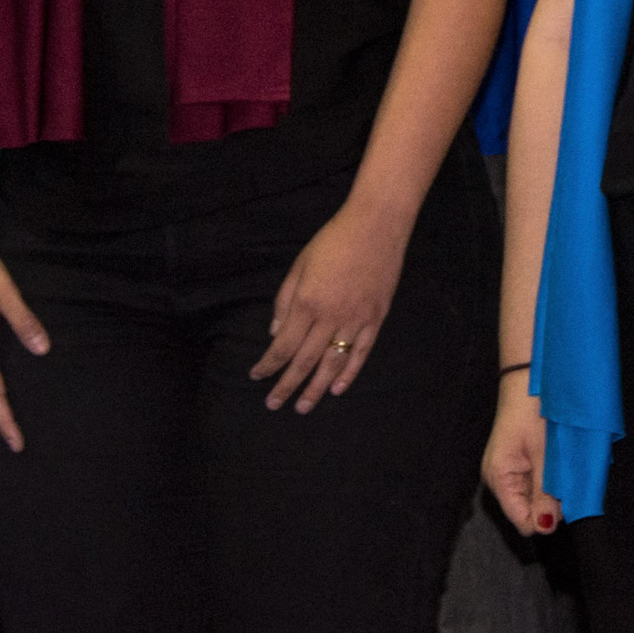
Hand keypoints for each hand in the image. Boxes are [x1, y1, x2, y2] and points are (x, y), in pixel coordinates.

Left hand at [250, 199, 411, 412]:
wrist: (377, 225)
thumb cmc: (333, 241)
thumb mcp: (299, 266)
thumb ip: (285, 301)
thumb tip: (277, 334)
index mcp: (306, 302)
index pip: (283, 345)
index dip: (268, 364)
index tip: (256, 377)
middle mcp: (330, 316)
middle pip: (305, 360)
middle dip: (287, 385)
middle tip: (274, 405)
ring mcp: (356, 319)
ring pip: (333, 362)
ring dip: (316, 387)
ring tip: (304, 407)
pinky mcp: (376, 317)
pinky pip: (361, 352)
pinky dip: (350, 372)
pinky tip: (338, 389)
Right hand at [484, 380, 561, 535]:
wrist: (528, 380)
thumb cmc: (532, 413)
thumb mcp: (543, 455)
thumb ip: (545, 493)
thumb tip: (547, 526)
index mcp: (500, 479)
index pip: (521, 521)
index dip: (544, 519)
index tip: (565, 503)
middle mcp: (500, 479)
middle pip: (528, 510)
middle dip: (550, 501)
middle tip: (564, 476)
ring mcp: (508, 470)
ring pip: (534, 495)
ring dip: (551, 487)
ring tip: (560, 464)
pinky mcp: (518, 461)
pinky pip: (535, 480)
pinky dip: (548, 476)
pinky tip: (556, 460)